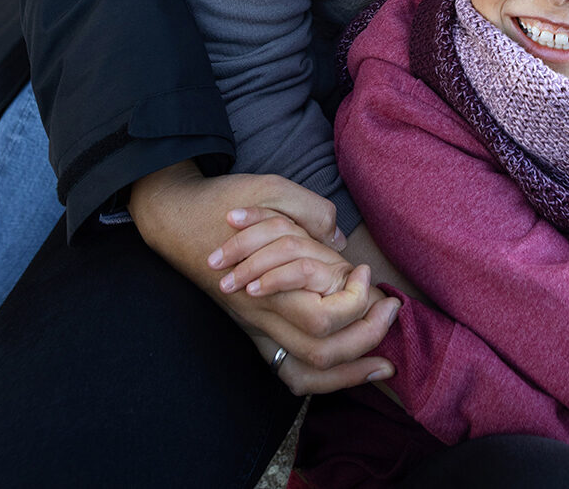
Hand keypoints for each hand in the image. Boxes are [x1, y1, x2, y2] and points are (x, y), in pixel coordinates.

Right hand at [129, 163, 398, 390]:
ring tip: (381, 362)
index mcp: (268, 283)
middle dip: (366, 340)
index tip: (363, 270)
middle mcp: (262, 315)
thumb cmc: (224, 200)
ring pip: (303, 374)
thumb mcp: (272, 189)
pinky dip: (321, 377)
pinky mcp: (254, 329)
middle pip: (320, 354)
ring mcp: (255, 327)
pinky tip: (348, 366)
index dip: (355, 300)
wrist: (176, 217)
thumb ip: (310, 213)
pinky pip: (288, 370)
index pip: (324, 316)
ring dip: (348, 374)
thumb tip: (338, 241)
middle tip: (392, 310)